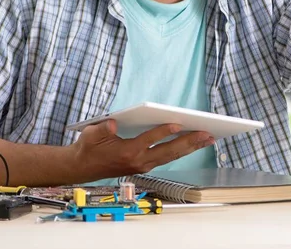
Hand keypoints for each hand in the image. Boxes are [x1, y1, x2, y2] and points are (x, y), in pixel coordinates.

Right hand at [71, 120, 214, 181]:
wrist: (81, 167)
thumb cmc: (88, 147)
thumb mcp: (90, 134)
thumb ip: (102, 129)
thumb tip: (113, 123)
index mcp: (127, 152)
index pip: (149, 140)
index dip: (163, 131)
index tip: (178, 123)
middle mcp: (139, 161)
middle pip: (169, 151)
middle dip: (189, 142)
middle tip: (207, 134)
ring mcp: (144, 165)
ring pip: (172, 156)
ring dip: (191, 147)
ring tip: (209, 138)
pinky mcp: (146, 165)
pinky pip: (168, 158)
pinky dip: (182, 150)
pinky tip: (194, 143)